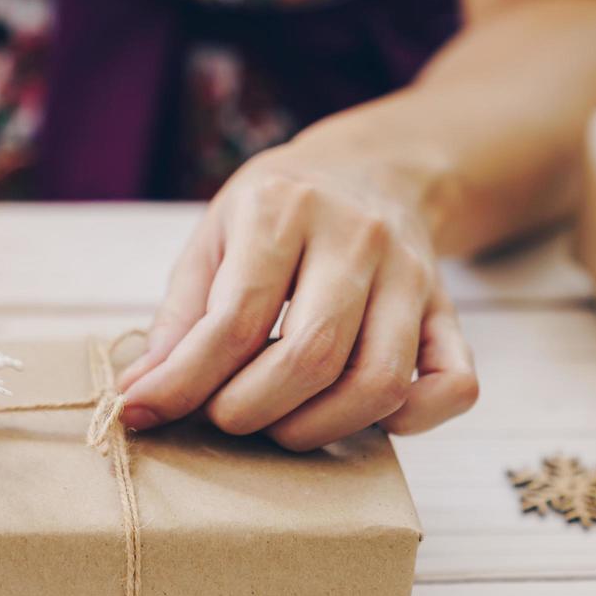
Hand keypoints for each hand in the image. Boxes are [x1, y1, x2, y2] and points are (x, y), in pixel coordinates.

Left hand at [117, 145, 477, 449]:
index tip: (144, 413)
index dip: (184, 381)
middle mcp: (358, 237)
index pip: (236, 319)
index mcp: (285, 209)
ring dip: (318, 428)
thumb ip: (178, 318)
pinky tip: (362, 419)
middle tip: (223, 418)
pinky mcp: (448, 309)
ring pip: (380, 381)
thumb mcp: (214, 238)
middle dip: (250, 411)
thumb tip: (140, 395)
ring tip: (279, 425)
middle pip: (311, 356)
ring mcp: (413, 275)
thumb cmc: (278, 212)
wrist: (373, 167)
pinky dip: (412, 421)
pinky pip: (454, 384)